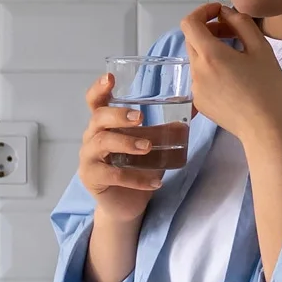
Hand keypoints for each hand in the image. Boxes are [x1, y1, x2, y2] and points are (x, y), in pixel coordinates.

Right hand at [76, 73, 162, 224]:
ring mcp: (89, 158)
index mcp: (104, 124)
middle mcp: (92, 137)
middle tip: (140, 117)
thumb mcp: (150, 144)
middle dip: (118, 115)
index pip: (95, 101)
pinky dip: (136, 178)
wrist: (128, 203)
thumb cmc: (138, 167)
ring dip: (127, 143)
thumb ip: (163, 127)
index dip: (99, 88)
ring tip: (148, 147)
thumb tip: (193, 108)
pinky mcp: (92, 178)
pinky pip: (112, 175)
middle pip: (98, 118)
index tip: (110, 78)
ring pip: (102, 143)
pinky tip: (155, 182)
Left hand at [181, 3, 281, 150]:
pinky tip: (234, 80)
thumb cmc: (268, 88)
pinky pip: (201, 78)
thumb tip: (226, 13)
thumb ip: (241, 23)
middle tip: (233, 34)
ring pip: (198, 59)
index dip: (202, 11)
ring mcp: (196, 89)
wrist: (266, 129)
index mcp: (210, 55)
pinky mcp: (200, 103)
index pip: (190, 23)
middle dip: (210, 30)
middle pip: (193, 40)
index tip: (220, 13)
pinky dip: (213, 70)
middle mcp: (197, 70)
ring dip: (212, 51)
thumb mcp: (261, 49)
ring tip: (237, 59)